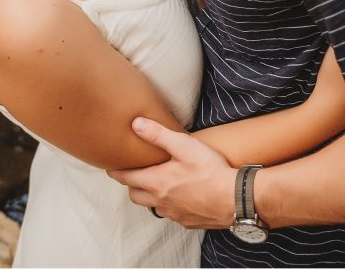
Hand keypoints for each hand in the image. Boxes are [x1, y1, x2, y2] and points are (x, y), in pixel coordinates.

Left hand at [107, 117, 236, 228]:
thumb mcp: (183, 145)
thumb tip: (136, 124)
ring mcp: (173, 213)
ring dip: (149, 196)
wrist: (234, 199)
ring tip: (155, 183)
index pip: (126, 178)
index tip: (110, 166)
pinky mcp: (187, 221)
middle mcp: (160, 201)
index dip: (116, 171)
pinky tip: (178, 195)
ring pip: (152, 206)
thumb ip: (158, 135)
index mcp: (156, 182)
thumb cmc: (209, 170)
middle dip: (130, 184)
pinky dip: (167, 204)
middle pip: (135, 195)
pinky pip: (170, 214)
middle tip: (133, 172)